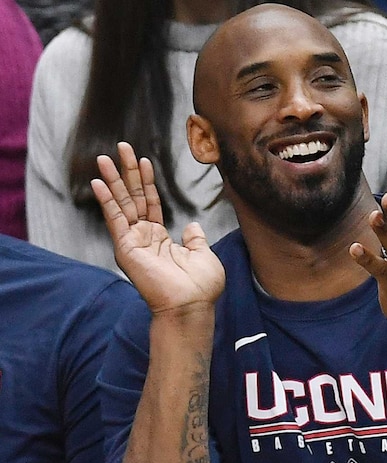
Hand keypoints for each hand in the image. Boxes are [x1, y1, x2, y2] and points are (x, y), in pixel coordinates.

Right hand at [91, 142, 225, 314]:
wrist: (192, 306)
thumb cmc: (200, 287)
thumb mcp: (203, 255)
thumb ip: (195, 239)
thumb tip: (192, 225)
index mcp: (160, 238)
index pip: (150, 203)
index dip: (146, 181)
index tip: (143, 160)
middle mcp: (143, 238)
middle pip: (133, 197)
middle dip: (126, 172)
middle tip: (120, 147)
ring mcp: (133, 242)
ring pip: (121, 204)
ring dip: (113, 180)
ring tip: (105, 157)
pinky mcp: (126, 248)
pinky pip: (115, 219)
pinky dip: (106, 200)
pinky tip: (99, 182)